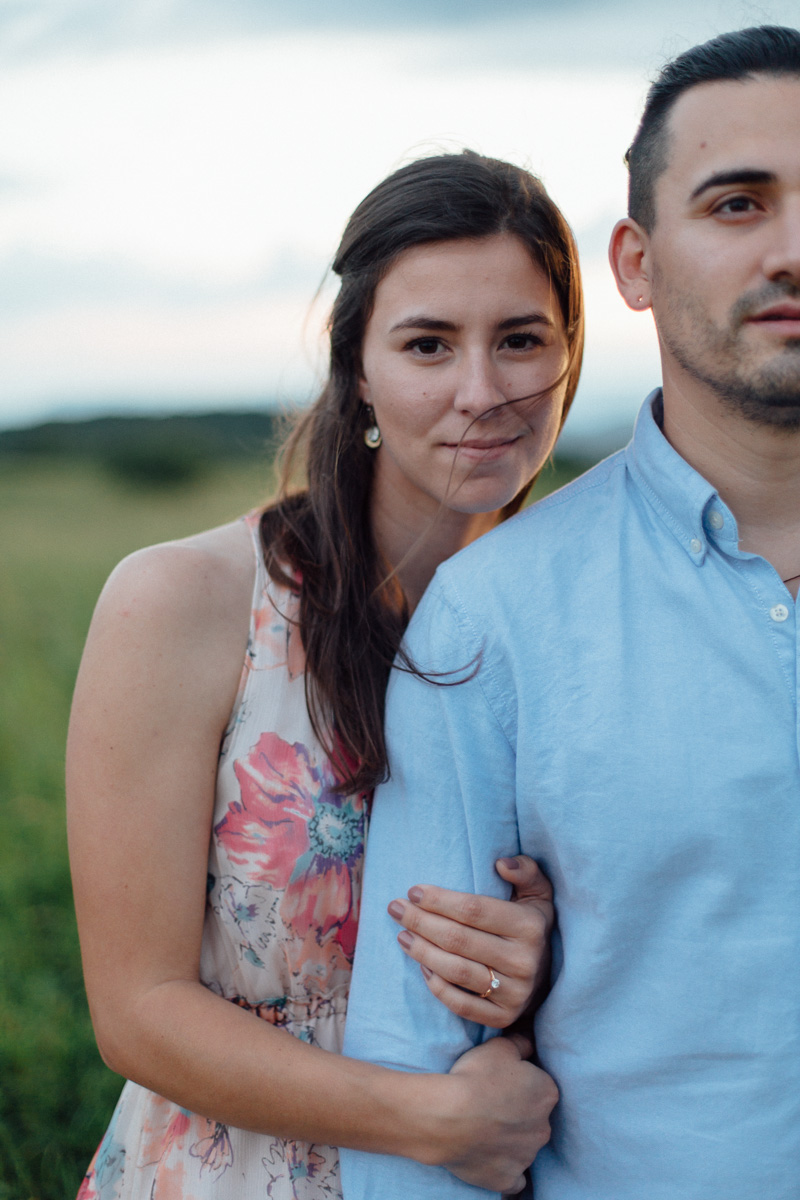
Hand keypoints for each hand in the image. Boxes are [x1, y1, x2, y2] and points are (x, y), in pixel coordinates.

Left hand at [387, 855, 552, 1028]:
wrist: (551, 978)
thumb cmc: (531, 925)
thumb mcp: (537, 893)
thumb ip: (525, 871)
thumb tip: (501, 864)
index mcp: (530, 927)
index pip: (474, 910)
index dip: (439, 900)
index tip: (413, 891)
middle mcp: (524, 961)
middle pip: (459, 939)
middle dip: (420, 922)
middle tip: (395, 909)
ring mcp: (515, 993)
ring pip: (456, 971)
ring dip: (421, 952)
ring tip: (401, 935)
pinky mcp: (504, 1017)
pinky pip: (460, 1004)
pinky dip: (436, 986)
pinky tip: (421, 967)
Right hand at [438, 1033, 556, 1192]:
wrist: (449, 1117)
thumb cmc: (476, 1077)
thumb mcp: (498, 1046)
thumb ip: (520, 1043)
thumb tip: (528, 1044)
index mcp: (547, 1094)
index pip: (540, 1087)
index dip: (521, 1084)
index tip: (502, 1083)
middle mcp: (544, 1128)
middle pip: (535, 1118)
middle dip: (519, 1113)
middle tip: (490, 1105)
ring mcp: (527, 1157)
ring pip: (524, 1147)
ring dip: (510, 1140)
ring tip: (482, 1130)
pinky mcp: (508, 1179)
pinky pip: (513, 1178)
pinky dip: (505, 1170)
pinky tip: (491, 1160)